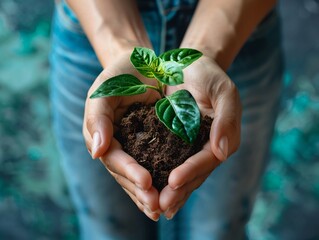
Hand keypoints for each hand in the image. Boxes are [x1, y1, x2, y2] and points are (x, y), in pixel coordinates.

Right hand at [83, 51, 161, 220]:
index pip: (113, 159)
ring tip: (163, 209)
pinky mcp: (148, 144)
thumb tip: (97, 151)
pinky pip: (153, 165)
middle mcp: (114, 146)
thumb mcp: (104, 91)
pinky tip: (169, 194)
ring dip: (148, 194)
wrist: (140, 65)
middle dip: (140, 191)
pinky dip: (159, 181)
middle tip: (157, 207)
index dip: (129, 172)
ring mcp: (131, 147)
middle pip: (125, 174)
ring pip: (137, 176)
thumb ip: (98, 118)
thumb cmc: (119, 75)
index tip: (147, 184)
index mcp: (101, 136)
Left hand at [160, 56, 241, 218]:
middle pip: (194, 174)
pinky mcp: (173, 144)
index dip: (192, 171)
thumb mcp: (222, 90)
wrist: (187, 65)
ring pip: (182, 174)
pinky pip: (167, 164)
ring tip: (152, 206)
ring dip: (169, 192)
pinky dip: (159, 178)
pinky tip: (146, 191)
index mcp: (221, 137)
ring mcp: (190, 148)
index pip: (208, 159)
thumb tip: (222, 154)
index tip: (174, 181)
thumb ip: (226, 120)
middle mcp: (206, 147)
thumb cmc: (207, 75)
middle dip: (179, 191)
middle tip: (160, 205)